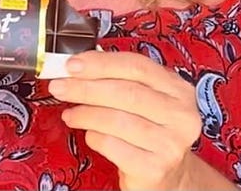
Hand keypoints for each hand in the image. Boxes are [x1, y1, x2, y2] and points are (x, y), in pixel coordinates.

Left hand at [48, 51, 201, 190]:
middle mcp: (180, 115)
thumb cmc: (150, 129)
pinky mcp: (154, 169)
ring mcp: (170, 144)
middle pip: (126, 92)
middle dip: (85, 87)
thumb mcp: (146, 99)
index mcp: (178, 89)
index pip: (136, 66)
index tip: (72, 64)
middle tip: (60, 86)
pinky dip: (94, 137)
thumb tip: (78, 66)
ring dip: (85, 113)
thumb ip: (119, 79)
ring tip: (70, 113)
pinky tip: (89, 134)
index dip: (101, 63)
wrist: (170, 176)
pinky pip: (114, 146)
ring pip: (117, 120)